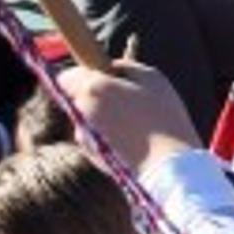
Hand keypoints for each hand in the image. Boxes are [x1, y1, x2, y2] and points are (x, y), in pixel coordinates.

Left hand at [56, 62, 200, 170]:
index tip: (102, 77)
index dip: (83, 74)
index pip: (66, 76)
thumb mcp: (153, 78)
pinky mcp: (90, 156)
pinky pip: (96, 137)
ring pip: (89, 118)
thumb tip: (111, 68)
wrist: (166, 166)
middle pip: (80, 97)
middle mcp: (81, 111)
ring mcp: (83, 136)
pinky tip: (133, 140)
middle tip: (129, 100)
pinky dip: (109, 136)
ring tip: (137, 124)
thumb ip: (125, 67)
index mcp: (93, 88)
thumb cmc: (163, 117)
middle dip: (99, 96)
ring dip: (105, 117)